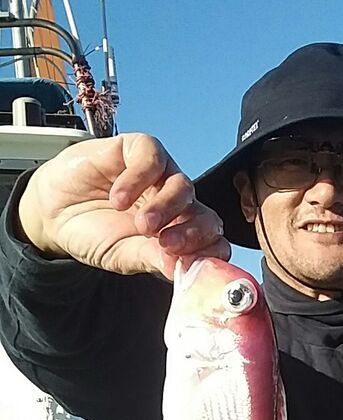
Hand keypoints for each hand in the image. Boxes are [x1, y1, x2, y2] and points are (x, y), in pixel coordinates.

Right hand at [17, 132, 229, 280]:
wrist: (54, 210)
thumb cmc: (93, 233)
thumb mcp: (122, 255)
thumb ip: (151, 259)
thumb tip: (179, 269)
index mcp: (179, 232)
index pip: (211, 241)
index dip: (208, 252)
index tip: (191, 265)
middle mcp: (176, 204)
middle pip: (205, 214)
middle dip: (193, 232)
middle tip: (167, 244)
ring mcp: (160, 176)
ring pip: (183, 186)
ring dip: (166, 207)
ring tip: (141, 224)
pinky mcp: (138, 150)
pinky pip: (152, 158)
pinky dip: (138, 179)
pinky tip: (118, 198)